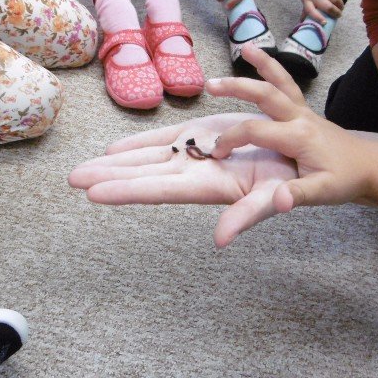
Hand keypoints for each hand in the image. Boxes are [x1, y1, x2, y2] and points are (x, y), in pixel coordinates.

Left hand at [70, 113, 297, 247]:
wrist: (308, 156)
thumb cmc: (297, 181)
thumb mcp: (275, 196)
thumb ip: (248, 215)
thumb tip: (222, 241)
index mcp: (209, 186)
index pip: (159, 190)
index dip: (126, 191)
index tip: (92, 193)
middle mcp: (195, 172)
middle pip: (143, 176)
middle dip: (108, 177)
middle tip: (70, 178)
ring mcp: (195, 155)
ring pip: (146, 158)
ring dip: (114, 162)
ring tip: (81, 168)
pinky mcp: (200, 137)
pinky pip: (163, 142)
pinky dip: (138, 144)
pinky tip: (114, 150)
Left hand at [294, 0, 343, 22]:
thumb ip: (306, 8)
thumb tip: (303, 21)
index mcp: (306, 0)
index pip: (311, 11)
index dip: (318, 18)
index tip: (325, 23)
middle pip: (327, 6)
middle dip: (335, 13)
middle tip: (339, 15)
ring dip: (340, 5)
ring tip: (341, 7)